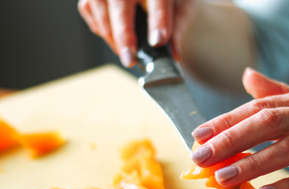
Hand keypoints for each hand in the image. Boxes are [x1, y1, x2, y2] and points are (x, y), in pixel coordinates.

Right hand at [78, 0, 192, 66]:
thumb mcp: (176, 6)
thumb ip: (176, 28)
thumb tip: (173, 56)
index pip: (158, 0)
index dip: (158, 22)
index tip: (158, 42)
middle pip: (120, 3)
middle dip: (124, 34)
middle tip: (130, 59)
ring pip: (99, 7)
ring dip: (111, 36)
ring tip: (126, 54)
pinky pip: (88, 9)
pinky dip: (100, 27)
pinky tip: (113, 36)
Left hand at [191, 68, 288, 188]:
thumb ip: (281, 93)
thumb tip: (247, 78)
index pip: (258, 107)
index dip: (226, 121)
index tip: (199, 135)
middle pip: (267, 123)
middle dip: (229, 139)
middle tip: (201, 157)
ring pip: (288, 148)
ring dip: (252, 163)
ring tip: (223, 177)